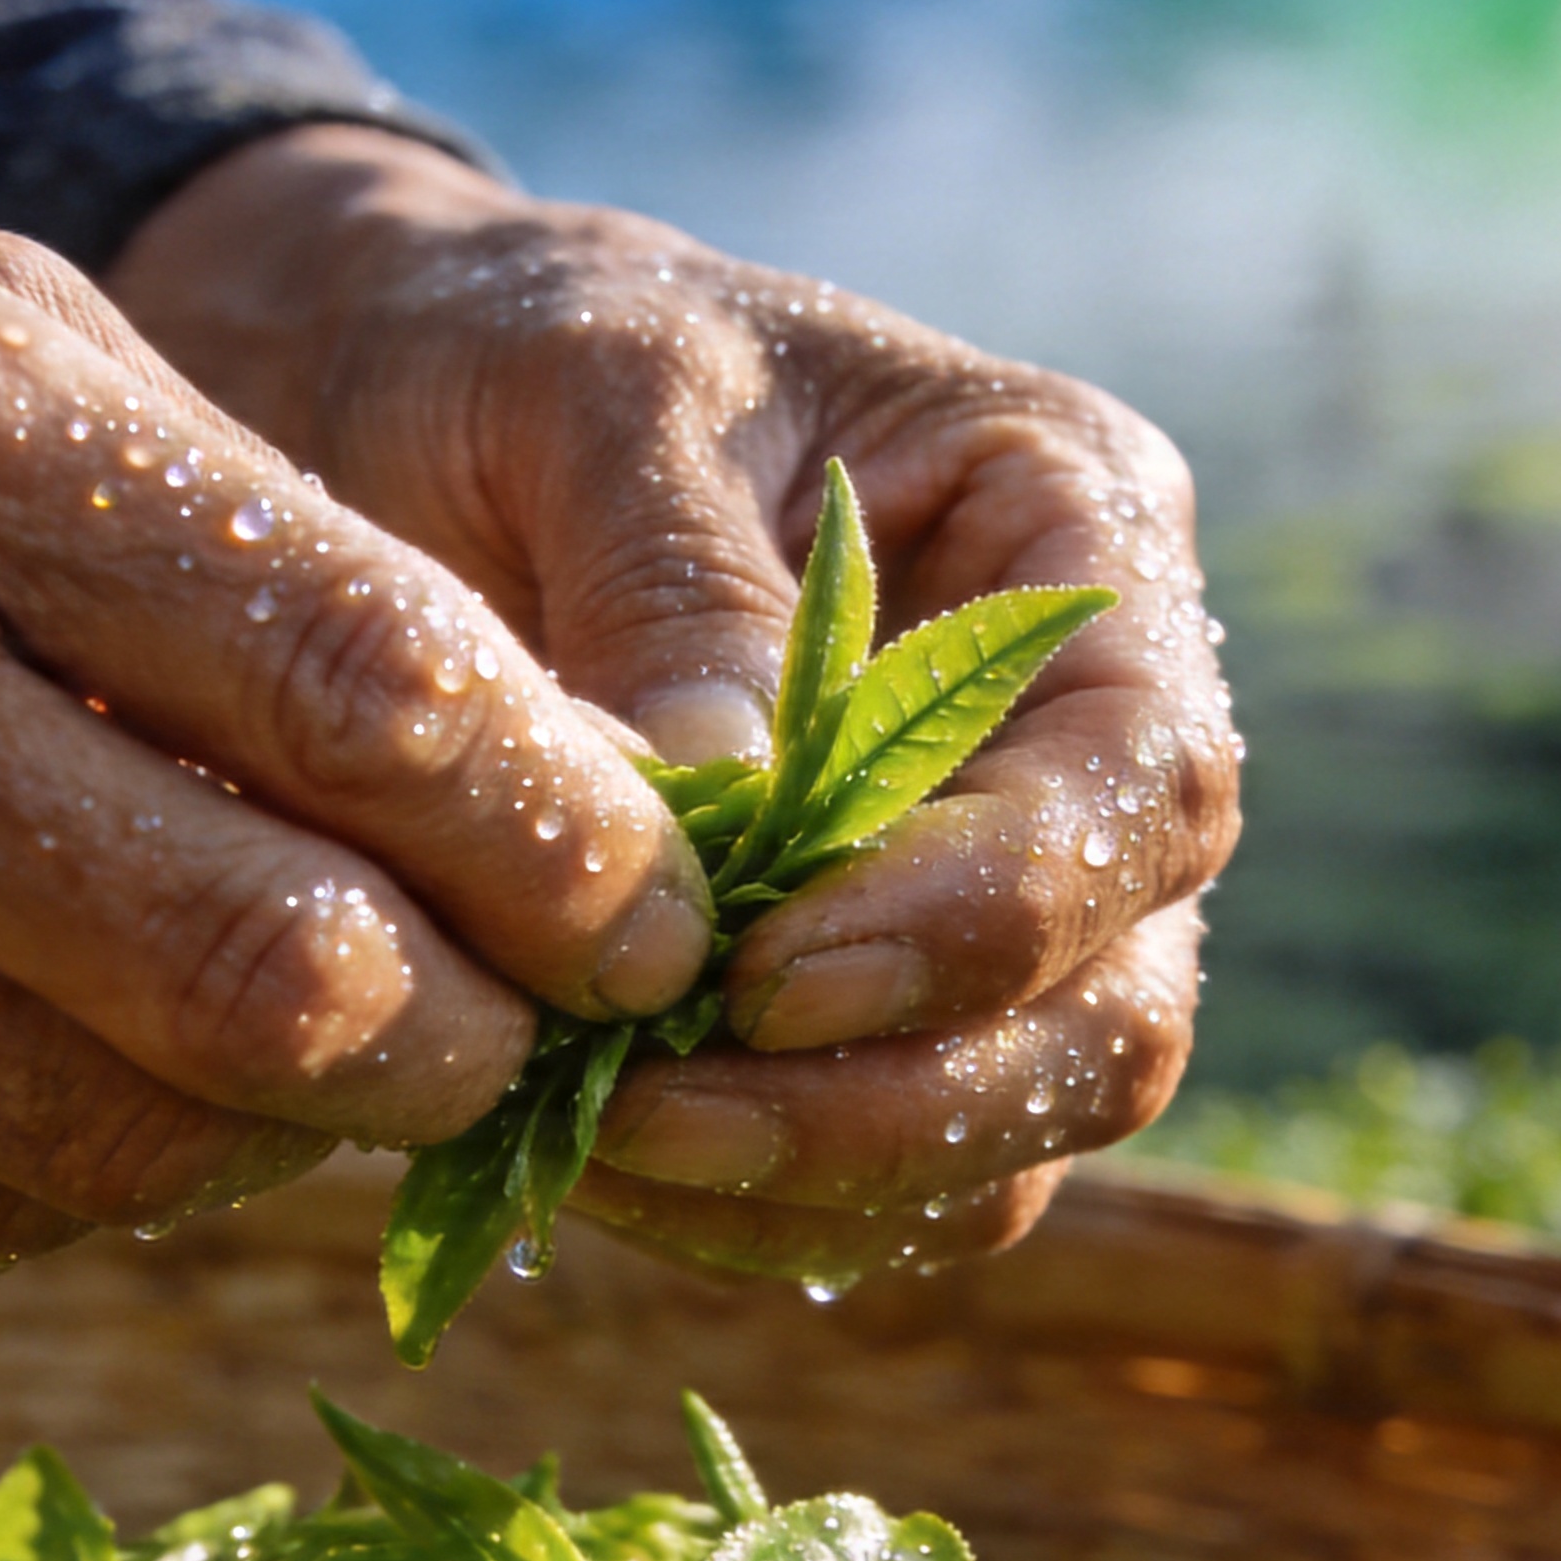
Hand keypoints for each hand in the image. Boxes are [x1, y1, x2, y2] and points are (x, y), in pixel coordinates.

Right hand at [0, 88, 714, 1255]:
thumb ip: (218, 533)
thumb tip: (509, 781)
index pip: (359, 690)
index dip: (575, 843)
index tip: (663, 907)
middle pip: (279, 980)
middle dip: (476, 1039)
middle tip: (531, 1016)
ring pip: (134, 1141)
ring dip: (291, 1120)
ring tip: (327, 1032)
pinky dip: (96, 1154)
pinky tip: (103, 1052)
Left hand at [114, 128, 1238, 1283]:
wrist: (416, 405)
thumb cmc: (529, 351)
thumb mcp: (590, 388)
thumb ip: (678, 585)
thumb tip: (733, 811)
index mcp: (1084, 528)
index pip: (1145, 782)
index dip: (990, 919)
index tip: (767, 982)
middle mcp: (1086, 735)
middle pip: (1115, 1009)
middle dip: (894, 1105)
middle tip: (641, 1118)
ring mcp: (1001, 889)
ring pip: (1014, 1133)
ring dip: (817, 1186)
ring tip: (588, 1144)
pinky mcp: (878, 1005)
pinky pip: (882, 1184)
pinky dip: (751, 1210)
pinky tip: (586, 1161)